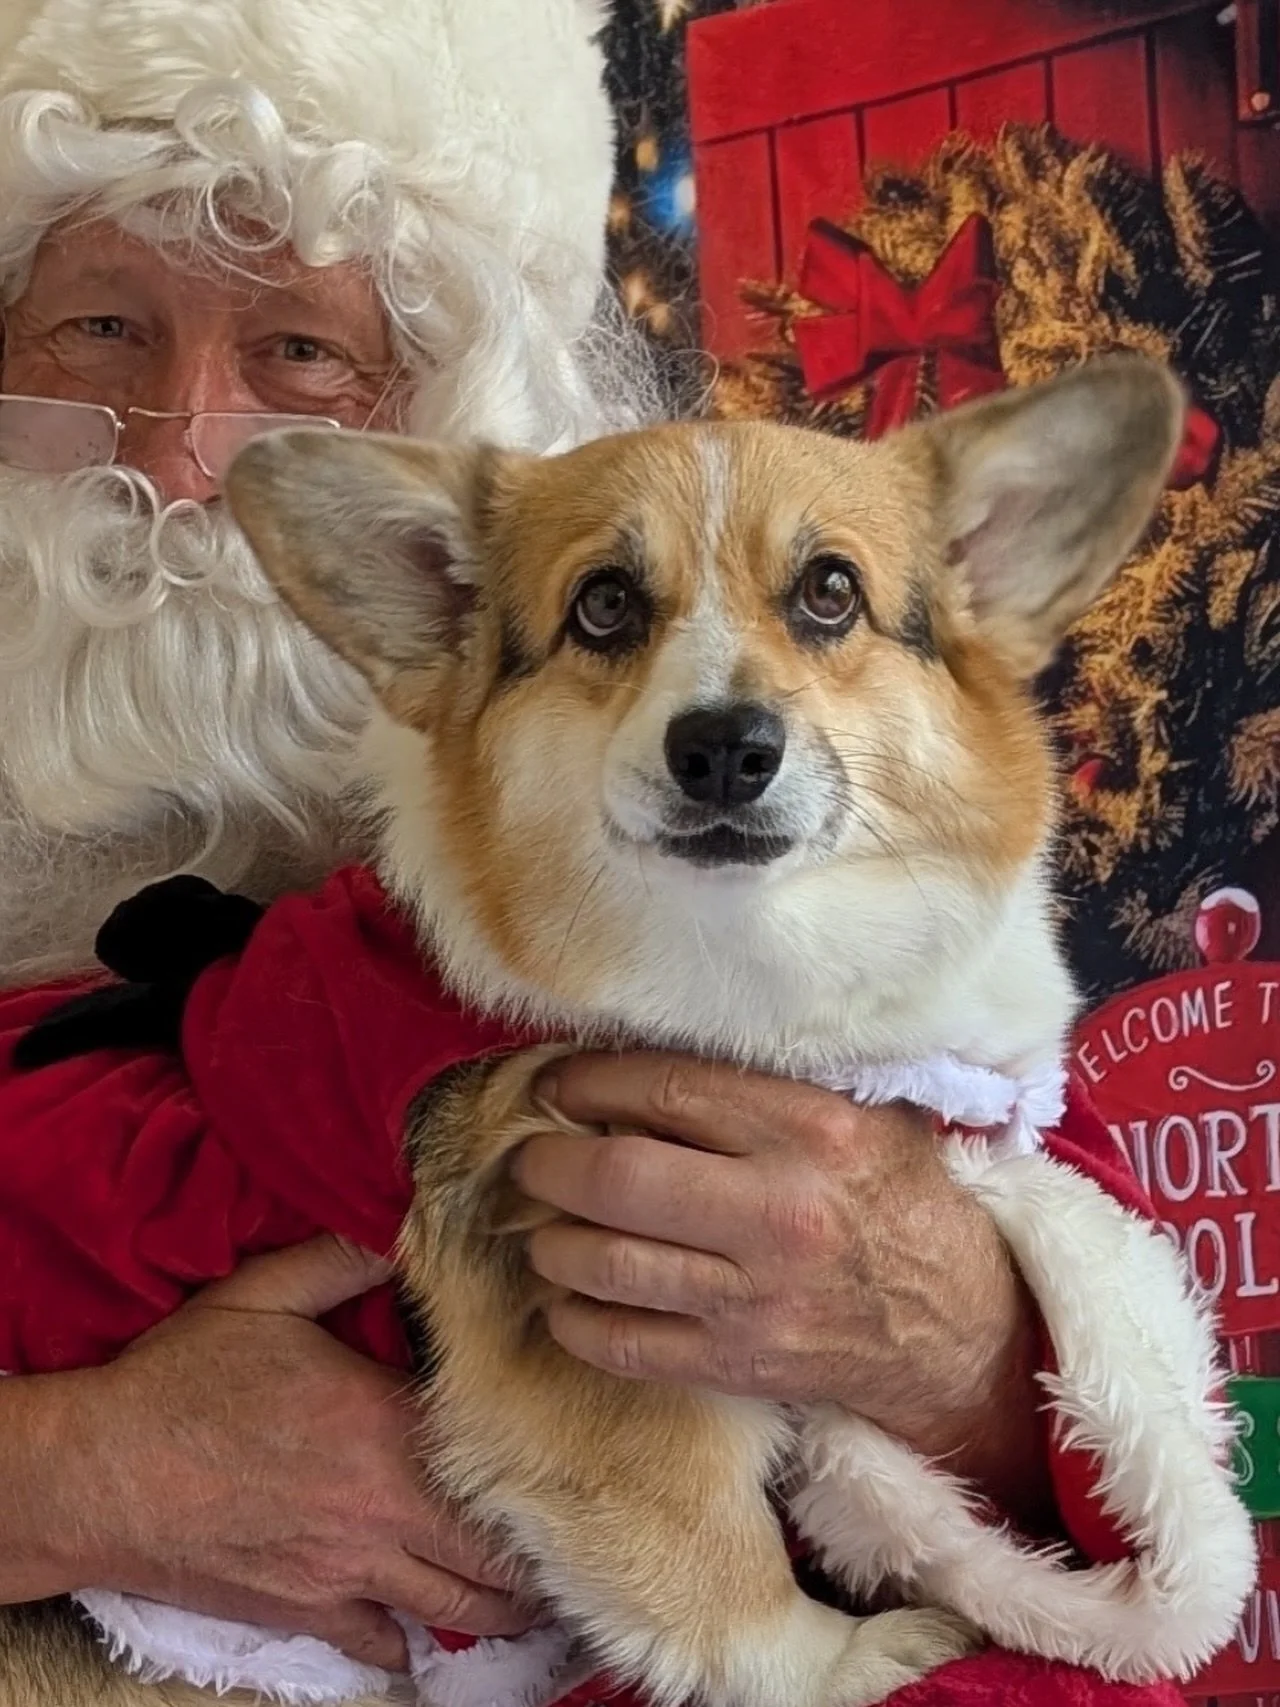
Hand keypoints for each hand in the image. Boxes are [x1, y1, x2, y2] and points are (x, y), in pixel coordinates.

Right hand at [30, 1236, 534, 1671]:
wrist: (99, 1475)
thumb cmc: (181, 1382)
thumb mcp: (260, 1296)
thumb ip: (340, 1261)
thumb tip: (398, 1230)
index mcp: (385, 1428)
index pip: (495, 1461)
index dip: (542, 1471)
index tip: (577, 1468)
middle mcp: (382, 1509)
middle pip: (493, 1556)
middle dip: (539, 1558)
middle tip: (573, 1548)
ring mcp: (346, 1570)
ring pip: (453, 1607)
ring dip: (499, 1608)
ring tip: (535, 1600)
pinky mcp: (305, 1611)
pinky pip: (380, 1643)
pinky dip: (410, 1640)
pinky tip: (422, 1627)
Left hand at [514, 1055, 1051, 1529]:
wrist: (959, 1331)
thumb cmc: (902, 1204)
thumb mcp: (869, 1117)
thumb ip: (778, 1082)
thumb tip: (662, 1048)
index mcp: (811, 1132)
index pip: (669, 1090)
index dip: (592, 1083)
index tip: (558, 1086)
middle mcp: (778, 1211)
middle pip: (621, 1178)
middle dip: (552, 1164)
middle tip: (531, 1158)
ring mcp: (754, 1297)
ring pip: (609, 1264)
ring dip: (552, 1242)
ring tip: (542, 1226)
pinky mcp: (739, 1365)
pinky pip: (626, 1345)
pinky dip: (576, 1323)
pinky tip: (564, 1301)